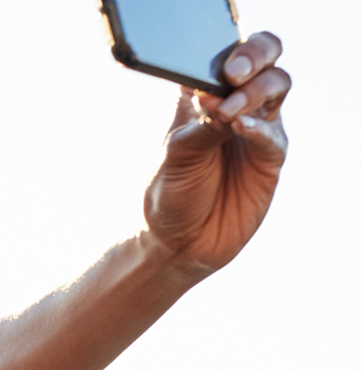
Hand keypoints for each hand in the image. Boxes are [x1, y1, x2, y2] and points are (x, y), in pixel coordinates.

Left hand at [143, 32, 289, 272]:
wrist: (178, 242)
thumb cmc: (170, 193)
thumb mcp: (174, 157)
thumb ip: (199, 126)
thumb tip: (217, 96)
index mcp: (202, 97)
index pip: (222, 57)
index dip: (228, 52)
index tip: (219, 66)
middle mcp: (233, 105)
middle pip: (262, 61)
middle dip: (255, 56)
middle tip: (234, 73)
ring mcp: (255, 129)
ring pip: (275, 88)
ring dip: (255, 92)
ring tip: (228, 112)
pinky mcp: (270, 157)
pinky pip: (274, 134)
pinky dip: (260, 128)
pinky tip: (241, 128)